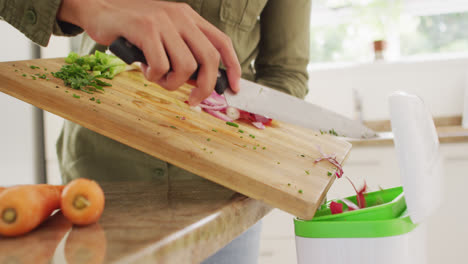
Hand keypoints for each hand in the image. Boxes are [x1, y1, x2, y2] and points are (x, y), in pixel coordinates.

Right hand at [58, 0, 240, 104]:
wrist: (99, 10)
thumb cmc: (133, 29)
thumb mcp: (165, 36)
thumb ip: (183, 53)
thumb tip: (201, 82)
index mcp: (190, 18)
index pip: (222, 42)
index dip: (233, 67)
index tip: (234, 88)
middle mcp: (181, 17)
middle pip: (209, 59)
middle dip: (205, 86)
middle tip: (193, 100)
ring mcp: (164, 21)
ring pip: (185, 66)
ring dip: (171, 82)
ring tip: (157, 77)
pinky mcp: (146, 28)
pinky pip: (161, 65)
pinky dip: (154, 76)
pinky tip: (144, 69)